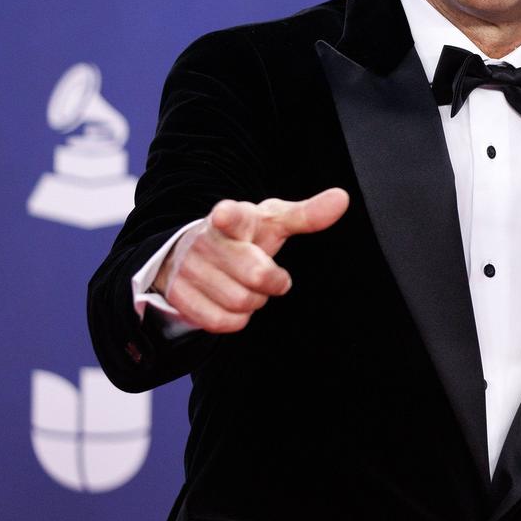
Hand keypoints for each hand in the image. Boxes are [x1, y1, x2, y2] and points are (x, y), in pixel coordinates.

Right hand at [154, 188, 349, 332]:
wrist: (193, 254)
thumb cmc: (245, 237)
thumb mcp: (274, 222)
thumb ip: (307, 215)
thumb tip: (342, 198)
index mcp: (231, 216)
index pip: (230, 216)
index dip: (229, 217)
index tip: (226, 215)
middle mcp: (205, 240)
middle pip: (256, 275)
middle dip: (272, 281)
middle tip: (267, 273)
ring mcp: (187, 268)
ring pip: (242, 302)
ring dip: (254, 300)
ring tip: (246, 285)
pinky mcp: (178, 295)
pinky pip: (221, 322)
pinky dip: (236, 319)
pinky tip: (231, 302)